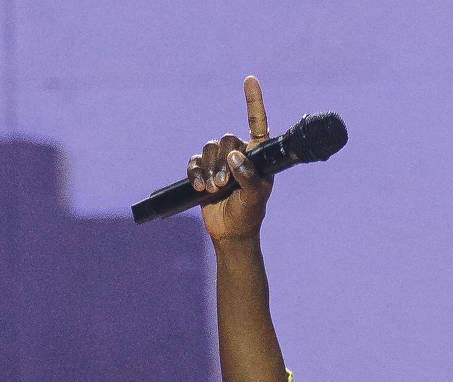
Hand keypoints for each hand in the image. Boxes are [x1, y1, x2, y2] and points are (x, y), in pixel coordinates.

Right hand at [188, 77, 273, 243]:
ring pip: (209, 149)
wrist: (230, 230)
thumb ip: (249, 178)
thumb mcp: (255, 198)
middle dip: (222, 163)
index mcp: (258, 155)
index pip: (257, 124)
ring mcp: (220, 161)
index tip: (250, 79)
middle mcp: (240, 153)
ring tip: (214, 190)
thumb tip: (235, 157)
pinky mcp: (203, 169)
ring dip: (209, 170)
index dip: (253, 101)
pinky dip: (195, 173)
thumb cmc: (249, 213)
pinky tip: (200, 188)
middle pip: (226, 139)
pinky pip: (194, 161)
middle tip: (225, 185)